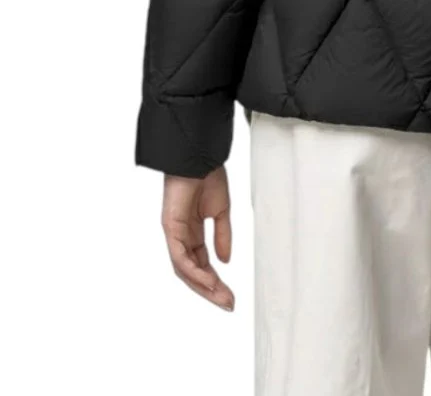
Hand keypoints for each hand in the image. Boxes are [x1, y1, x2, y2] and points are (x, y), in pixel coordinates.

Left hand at [161, 165, 234, 310]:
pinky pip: (180, 257)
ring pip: (185, 270)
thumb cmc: (208, 177)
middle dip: (210, 290)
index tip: (230, 296)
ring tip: (221, 296)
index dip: (216, 281)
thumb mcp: (221, 211)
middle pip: (193, 272)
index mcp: (193, 232)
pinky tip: (209, 279)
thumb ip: (222, 236)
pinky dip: (194, 271)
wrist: (199, 157)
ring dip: (203, 286)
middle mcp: (181, 236)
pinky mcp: (170, 228)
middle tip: (228, 303)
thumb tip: (225, 261)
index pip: (202, 264)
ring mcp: (174, 234)